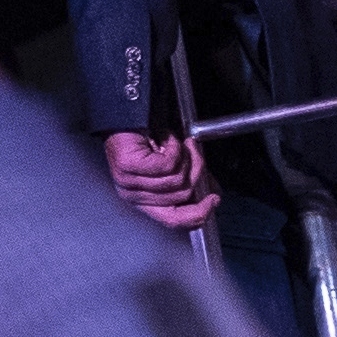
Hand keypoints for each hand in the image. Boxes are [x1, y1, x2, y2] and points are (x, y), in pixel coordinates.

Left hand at [103, 129, 220, 230]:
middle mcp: (132, 195)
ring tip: (177, 143)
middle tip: (193, 151)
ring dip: (184, 156)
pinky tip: (166, 137)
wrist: (122, 116)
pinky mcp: (129, 165)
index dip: (198, 214)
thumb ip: (188, 181)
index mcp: (142, 201)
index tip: (214, 199)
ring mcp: (128, 181)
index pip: (173, 220)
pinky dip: (174, 147)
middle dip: (195, 171)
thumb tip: (213, 195)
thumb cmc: (142, 139)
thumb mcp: (168, 166)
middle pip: (181, 196)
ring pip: (176, 179)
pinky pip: (167, 163)